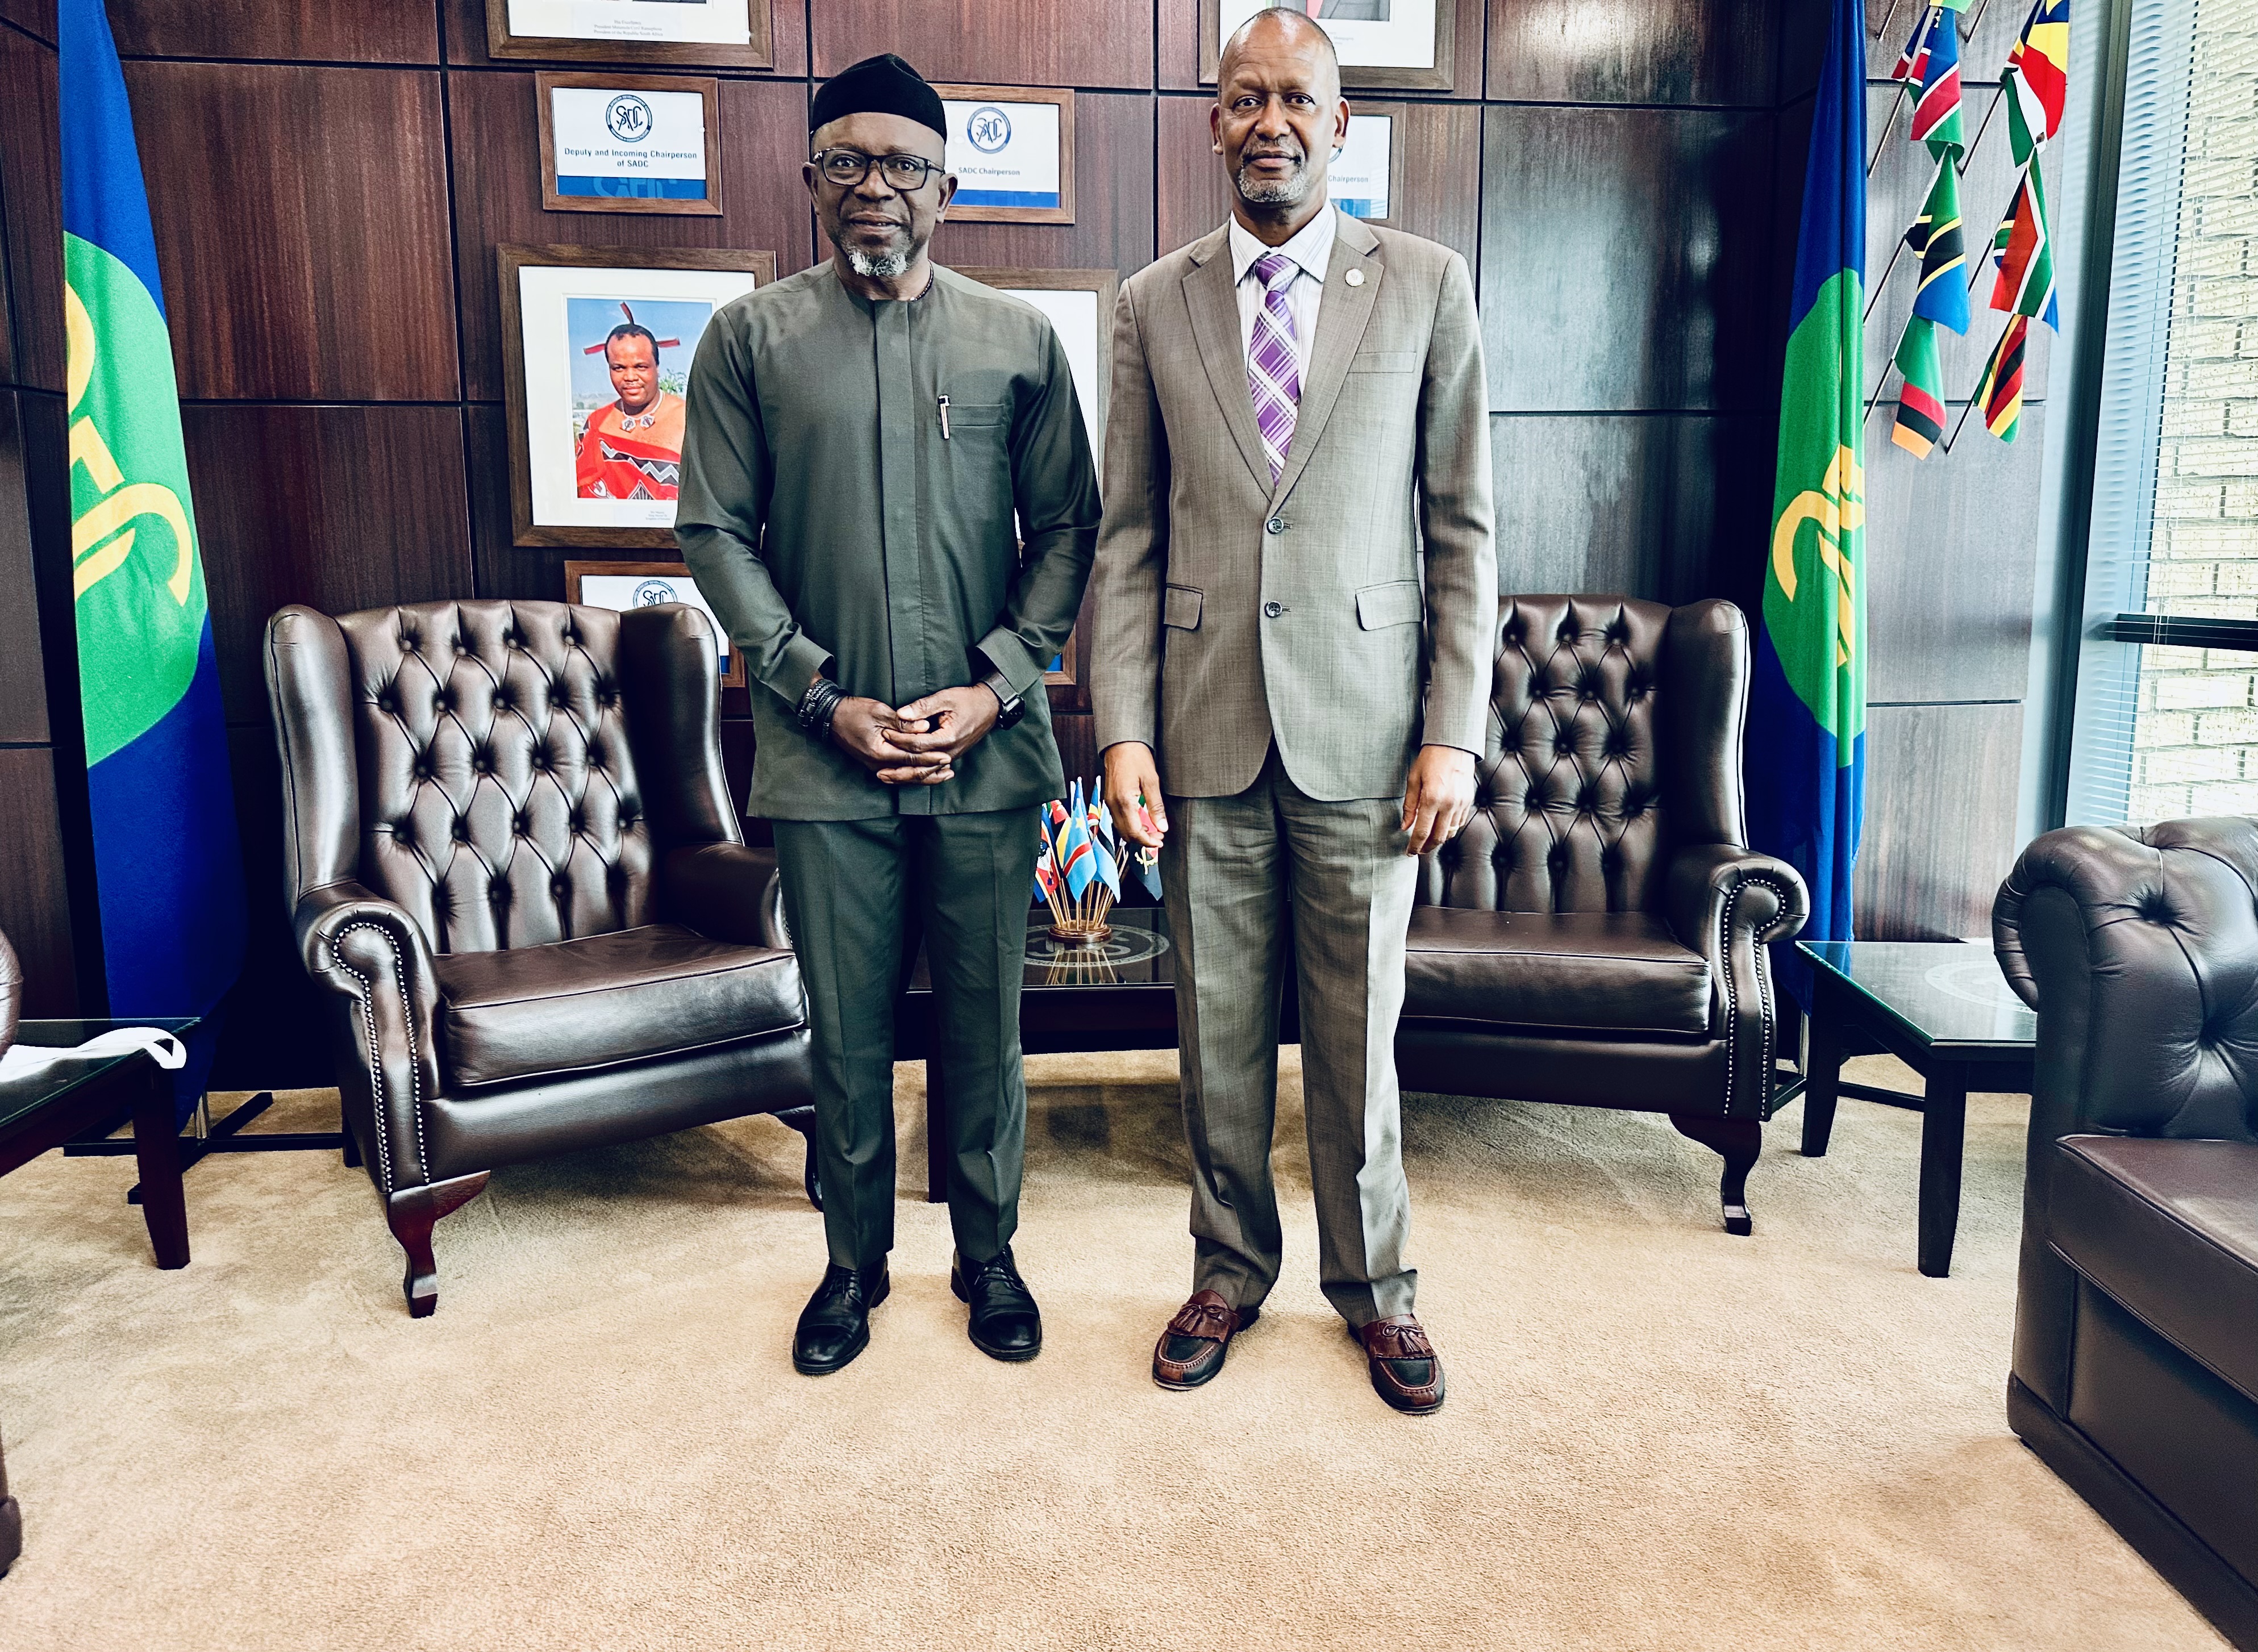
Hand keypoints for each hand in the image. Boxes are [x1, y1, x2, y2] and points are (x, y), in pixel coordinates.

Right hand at [831, 695, 946, 785]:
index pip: (911, 758)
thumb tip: (924, 728)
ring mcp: (875, 765)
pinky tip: (924, 773)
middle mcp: (877, 764)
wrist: (830, 717)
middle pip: (909, 773)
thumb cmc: (853, 711)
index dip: (930, 758)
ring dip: (924, 777)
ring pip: (904, 777)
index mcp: (879, 751)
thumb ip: (902, 723)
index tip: (946, 756)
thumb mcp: (879, 711)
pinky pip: (897, 773)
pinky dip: (912, 774)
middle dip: (931, 772)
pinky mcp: (874, 763)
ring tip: (943, 775)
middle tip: (950, 769)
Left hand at [882, 684, 1000, 785]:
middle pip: (920, 767)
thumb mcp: (945, 698)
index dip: (899, 739)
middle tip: (879, 771)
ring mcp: (952, 756)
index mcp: (948, 738)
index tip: (884, 733)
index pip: (917, 744)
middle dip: (899, 769)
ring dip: (906, 777)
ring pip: (926, 773)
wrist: (990, 707)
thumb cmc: (968, 700)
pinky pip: (932, 770)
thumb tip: (901, 714)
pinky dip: (918, 775)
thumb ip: (922, 707)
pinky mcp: (951, 756)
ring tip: (888, 778)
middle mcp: (950, 752)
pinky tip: (905, 777)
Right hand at [1103, 742, 1168, 847]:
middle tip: (1159, 836)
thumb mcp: (1152, 781)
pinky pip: (1117, 819)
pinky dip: (1129, 825)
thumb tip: (1162, 827)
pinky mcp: (1109, 798)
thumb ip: (1156, 807)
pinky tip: (1141, 821)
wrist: (1120, 743)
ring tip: (1152, 830)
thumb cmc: (1137, 758)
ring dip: (1136, 833)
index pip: (1134, 832)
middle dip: (1142, 839)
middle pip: (1125, 834)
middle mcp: (1113, 805)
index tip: (1160, 842)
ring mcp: (1109, 802)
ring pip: (1120, 828)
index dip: (1148, 841)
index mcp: (1124, 802)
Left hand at [1401, 744, 1475, 855]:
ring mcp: (1461, 803)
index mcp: (1432, 799)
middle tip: (1418, 850)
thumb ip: (1409, 806)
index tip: (1409, 852)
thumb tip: (1405, 826)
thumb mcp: (1413, 780)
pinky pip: (1459, 822)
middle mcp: (1449, 804)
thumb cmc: (1430, 759)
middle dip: (1427, 847)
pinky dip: (1449, 828)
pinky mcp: (1468, 800)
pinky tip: (1440, 826)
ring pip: (1450, 832)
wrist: (1454, 745)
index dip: (1415, 846)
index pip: (1422, 832)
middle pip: (1438, 837)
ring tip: (1428, 840)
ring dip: (1438, 839)